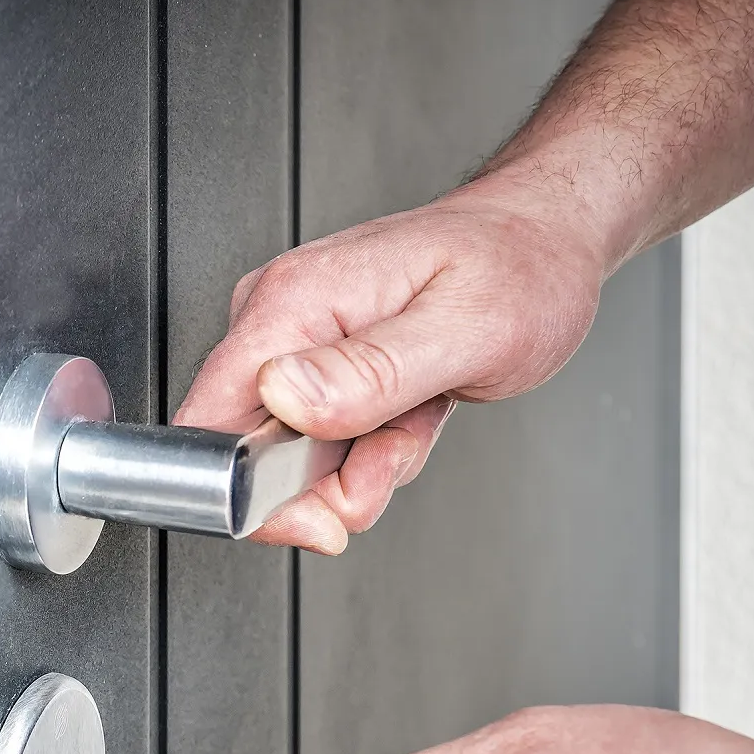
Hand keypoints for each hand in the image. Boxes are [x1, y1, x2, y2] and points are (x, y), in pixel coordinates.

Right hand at [176, 176, 608, 552]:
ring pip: (290, 459)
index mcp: (293, 303)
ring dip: (360, 468)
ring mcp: (296, 344)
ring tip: (415, 418)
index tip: (322, 512)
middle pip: (246, 454)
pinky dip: (371, 451)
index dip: (251, 492)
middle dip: (323, 486)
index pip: (209, 425)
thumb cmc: (518, 267)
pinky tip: (409, 414)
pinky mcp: (317, 366)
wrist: (544, 241)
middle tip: (395, 452)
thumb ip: (369, 371)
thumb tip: (282, 396)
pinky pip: (321, 444)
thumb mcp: (464, 328)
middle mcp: (279, 320)